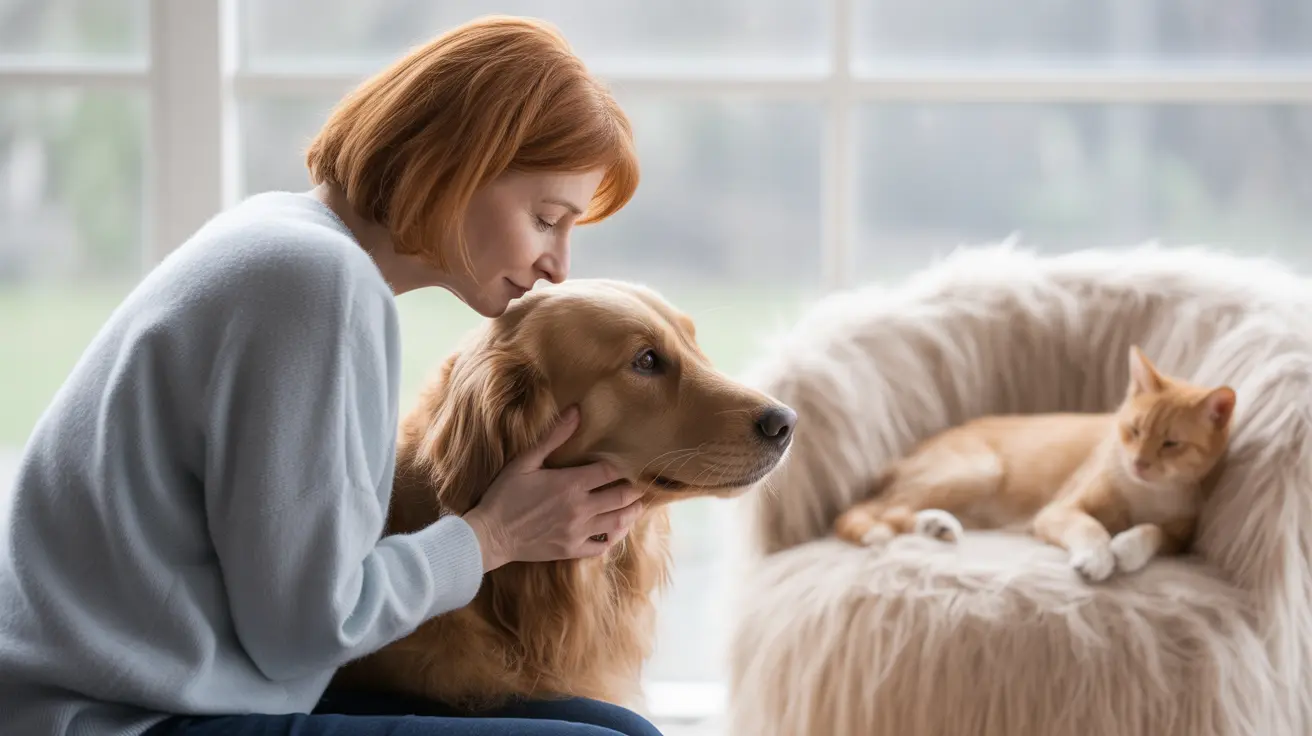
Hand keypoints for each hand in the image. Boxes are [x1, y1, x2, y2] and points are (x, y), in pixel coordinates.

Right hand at [462, 406, 644, 571]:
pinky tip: (617, 529)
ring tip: (636, 505)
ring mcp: (578, 532)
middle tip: (640, 484)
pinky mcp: (572, 550)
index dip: (623, 467)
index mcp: (570, 484)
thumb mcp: (525, 461)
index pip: (610, 472)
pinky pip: (604, 546)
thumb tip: (576, 411)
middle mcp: (580, 508)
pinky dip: (615, 537)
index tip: (630, 463)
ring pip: (618, 523)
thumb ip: (553, 437)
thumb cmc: (505, 495)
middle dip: (634, 489)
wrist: (490, 534)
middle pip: (622, 497)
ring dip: (631, 513)